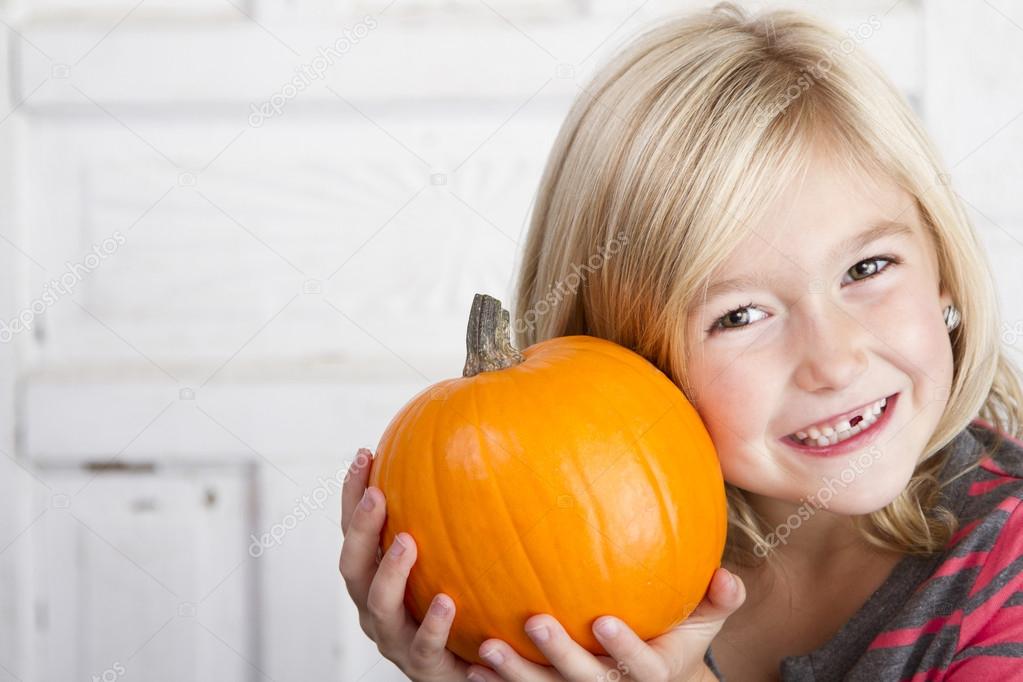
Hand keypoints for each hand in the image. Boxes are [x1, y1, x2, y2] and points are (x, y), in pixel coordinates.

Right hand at [339, 447, 470, 681]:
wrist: (471, 670)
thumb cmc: (460, 608)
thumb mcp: (451, 560)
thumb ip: (450, 518)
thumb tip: (477, 449)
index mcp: (374, 578)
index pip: (354, 531)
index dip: (352, 494)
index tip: (365, 453)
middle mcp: (375, 607)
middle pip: (353, 567)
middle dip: (360, 529)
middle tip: (376, 495)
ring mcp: (395, 640)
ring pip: (379, 607)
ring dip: (390, 572)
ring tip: (406, 542)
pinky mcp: (424, 667)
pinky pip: (424, 647)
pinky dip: (432, 625)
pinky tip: (448, 603)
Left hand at [467, 566, 745, 681]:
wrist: (649, 677)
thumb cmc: (675, 638)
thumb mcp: (703, 623)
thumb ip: (718, 601)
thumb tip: (729, 576)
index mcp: (651, 672)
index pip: (640, 668)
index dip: (623, 649)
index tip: (603, 621)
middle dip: (560, 655)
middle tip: (535, 620)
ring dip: (515, 673)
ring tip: (486, 647)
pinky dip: (497, 681)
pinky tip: (469, 660)